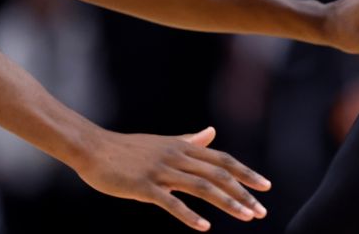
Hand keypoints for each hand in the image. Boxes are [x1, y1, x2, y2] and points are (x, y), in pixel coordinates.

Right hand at [75, 126, 270, 230]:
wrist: (93, 149)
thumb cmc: (129, 149)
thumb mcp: (164, 143)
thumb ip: (190, 141)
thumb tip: (211, 133)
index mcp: (184, 147)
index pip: (223, 160)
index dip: (246, 172)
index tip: (265, 186)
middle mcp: (178, 157)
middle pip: (219, 174)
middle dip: (243, 192)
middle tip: (262, 210)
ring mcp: (161, 171)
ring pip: (202, 187)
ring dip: (227, 203)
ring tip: (246, 217)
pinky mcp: (144, 186)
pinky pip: (171, 202)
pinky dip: (189, 215)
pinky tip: (204, 227)